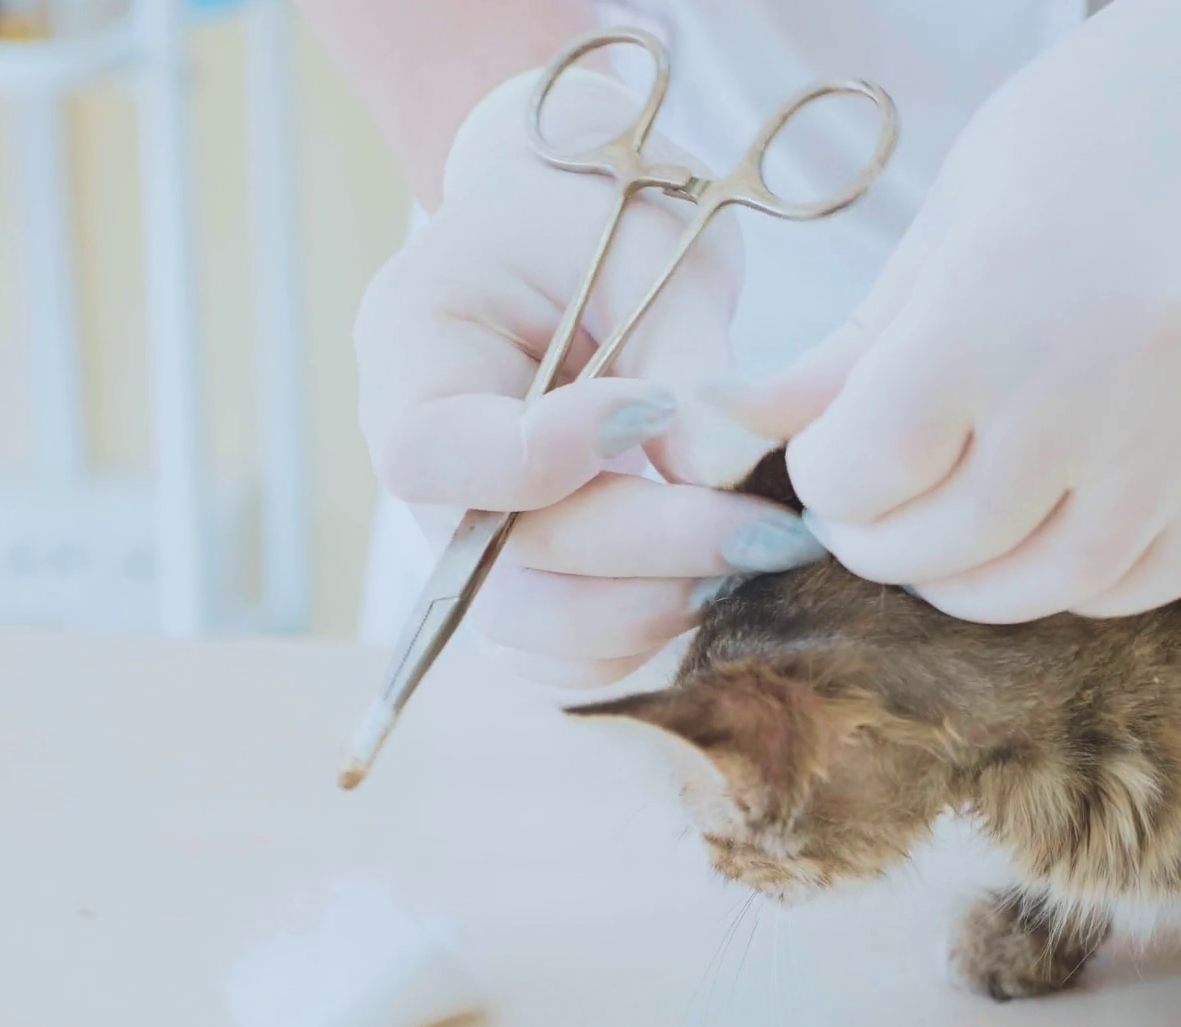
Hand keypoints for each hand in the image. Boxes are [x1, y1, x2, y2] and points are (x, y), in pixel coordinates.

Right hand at [356, 68, 823, 687]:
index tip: (658, 410)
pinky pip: (566, 653)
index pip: (432, 452)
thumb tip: (716, 474)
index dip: (548, 458)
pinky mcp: (530, 575)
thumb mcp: (647, 244)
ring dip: (652, 612)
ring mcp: (469, 533)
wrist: (588, 237)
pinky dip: (647, 638)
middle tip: (767, 531)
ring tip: (756, 554)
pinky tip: (728, 581)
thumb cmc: (606, 218)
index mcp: (412, 347)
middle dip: (641, 555)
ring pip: (528, 633)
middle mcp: (427, 464)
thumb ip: (680, 353)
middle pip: (494, 568)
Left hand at [713, 0, 1180, 622]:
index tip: (829, 450)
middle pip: (942, 544)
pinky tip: (1044, 532)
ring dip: (967, 581)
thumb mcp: (964, 203)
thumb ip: (858, 338)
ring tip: (945, 534)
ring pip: (1042, 587)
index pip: (866, 468)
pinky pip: (1142, 583)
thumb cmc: (1118, 116)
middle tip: (870, 504)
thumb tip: (739, 424)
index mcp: (1005, 303)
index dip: (825, 476)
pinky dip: (1072, 582)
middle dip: (876, 539)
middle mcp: (1102, 392)